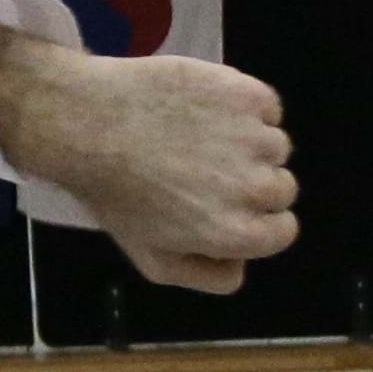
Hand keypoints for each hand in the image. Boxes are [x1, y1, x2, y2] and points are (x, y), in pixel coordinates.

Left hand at [0, 31, 299, 290]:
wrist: (88, 122)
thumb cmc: (115, 195)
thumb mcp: (154, 261)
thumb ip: (207, 276)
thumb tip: (242, 267)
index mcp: (237, 233)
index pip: (283, 231)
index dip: (258, 220)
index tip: (230, 205)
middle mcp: (256, 188)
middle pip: (282, 188)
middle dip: (254, 183)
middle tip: (208, 169)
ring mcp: (254, 137)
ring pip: (274, 145)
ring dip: (250, 143)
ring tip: (203, 137)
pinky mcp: (245, 94)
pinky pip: (267, 107)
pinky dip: (248, 108)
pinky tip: (210, 110)